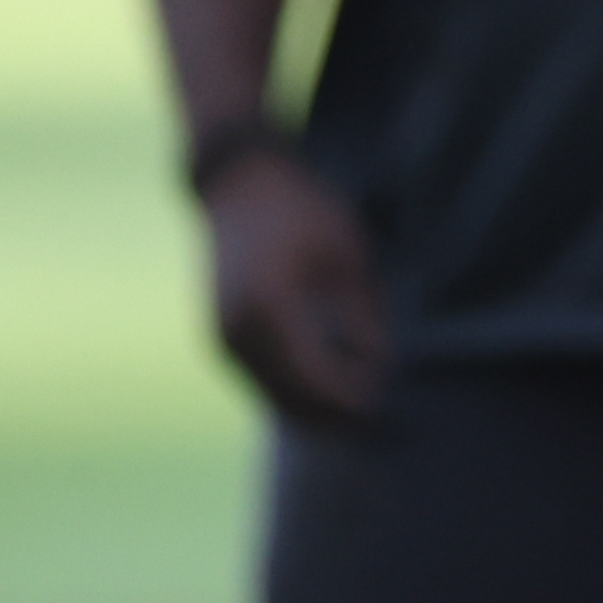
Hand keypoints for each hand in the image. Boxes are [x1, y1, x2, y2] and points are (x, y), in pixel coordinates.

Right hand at [203, 151, 390, 426]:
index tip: (384, 402)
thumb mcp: (346, 255)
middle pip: (291, 397)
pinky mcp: (218, 337)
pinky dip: (291, 392)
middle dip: (334, 413)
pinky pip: (258, 381)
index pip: (315, 376)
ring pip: (272, 396)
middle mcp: (237, 329)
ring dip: (313, 409)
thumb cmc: (300, 210)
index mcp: (270, 305)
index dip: (350, 397)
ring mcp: (222, 337)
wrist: (237, 186)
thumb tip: (381, 366)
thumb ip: (362, 315)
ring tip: (356, 406)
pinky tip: (325, 390)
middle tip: (376, 416)